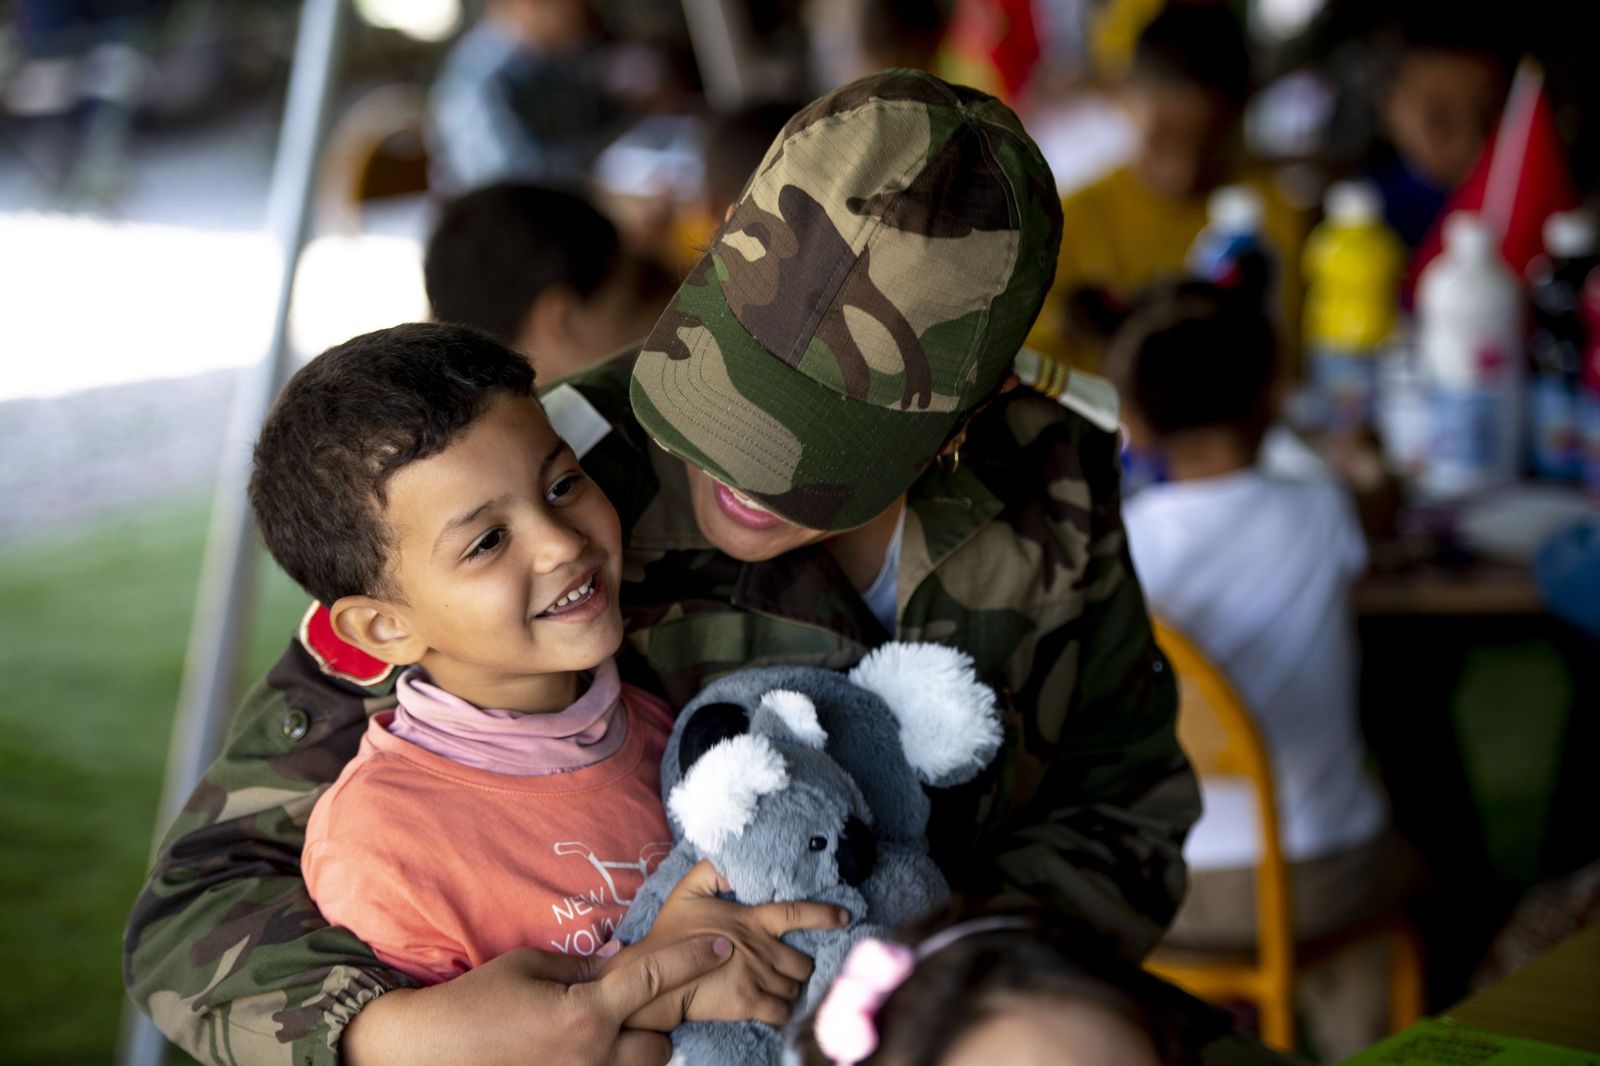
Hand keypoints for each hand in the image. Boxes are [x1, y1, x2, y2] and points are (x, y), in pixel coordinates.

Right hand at [341, 935, 731, 1065]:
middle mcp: (594, 1055)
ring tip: (607, 1030)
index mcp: (588, 1012)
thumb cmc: (477, 1000)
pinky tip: (583, 1046)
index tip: (722, 946)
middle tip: (632, 1005)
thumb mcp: (531, 966)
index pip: (655, 977)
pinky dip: (607, 1061)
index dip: (693, 959)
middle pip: (661, 1045)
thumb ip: (584, 967)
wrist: (430, 1051)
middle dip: (657, 1024)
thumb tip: (619, 961)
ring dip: (634, 1049)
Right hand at [614, 859, 849, 1030]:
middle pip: (804, 961)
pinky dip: (784, 1010)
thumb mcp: (688, 890)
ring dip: (792, 986)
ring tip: (781, 983)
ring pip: (795, 986)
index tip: (845, 917)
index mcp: (753, 920)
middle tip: (790, 964)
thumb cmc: (671, 932)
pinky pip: (782, 1011)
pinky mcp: (748, 1004)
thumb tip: (732, 856)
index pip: (799, 913)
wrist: (655, 976)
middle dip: (802, 964)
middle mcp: (762, 949)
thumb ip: (714, 870)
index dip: (826, 915)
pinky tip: (776, 1005)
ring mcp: (757, 978)